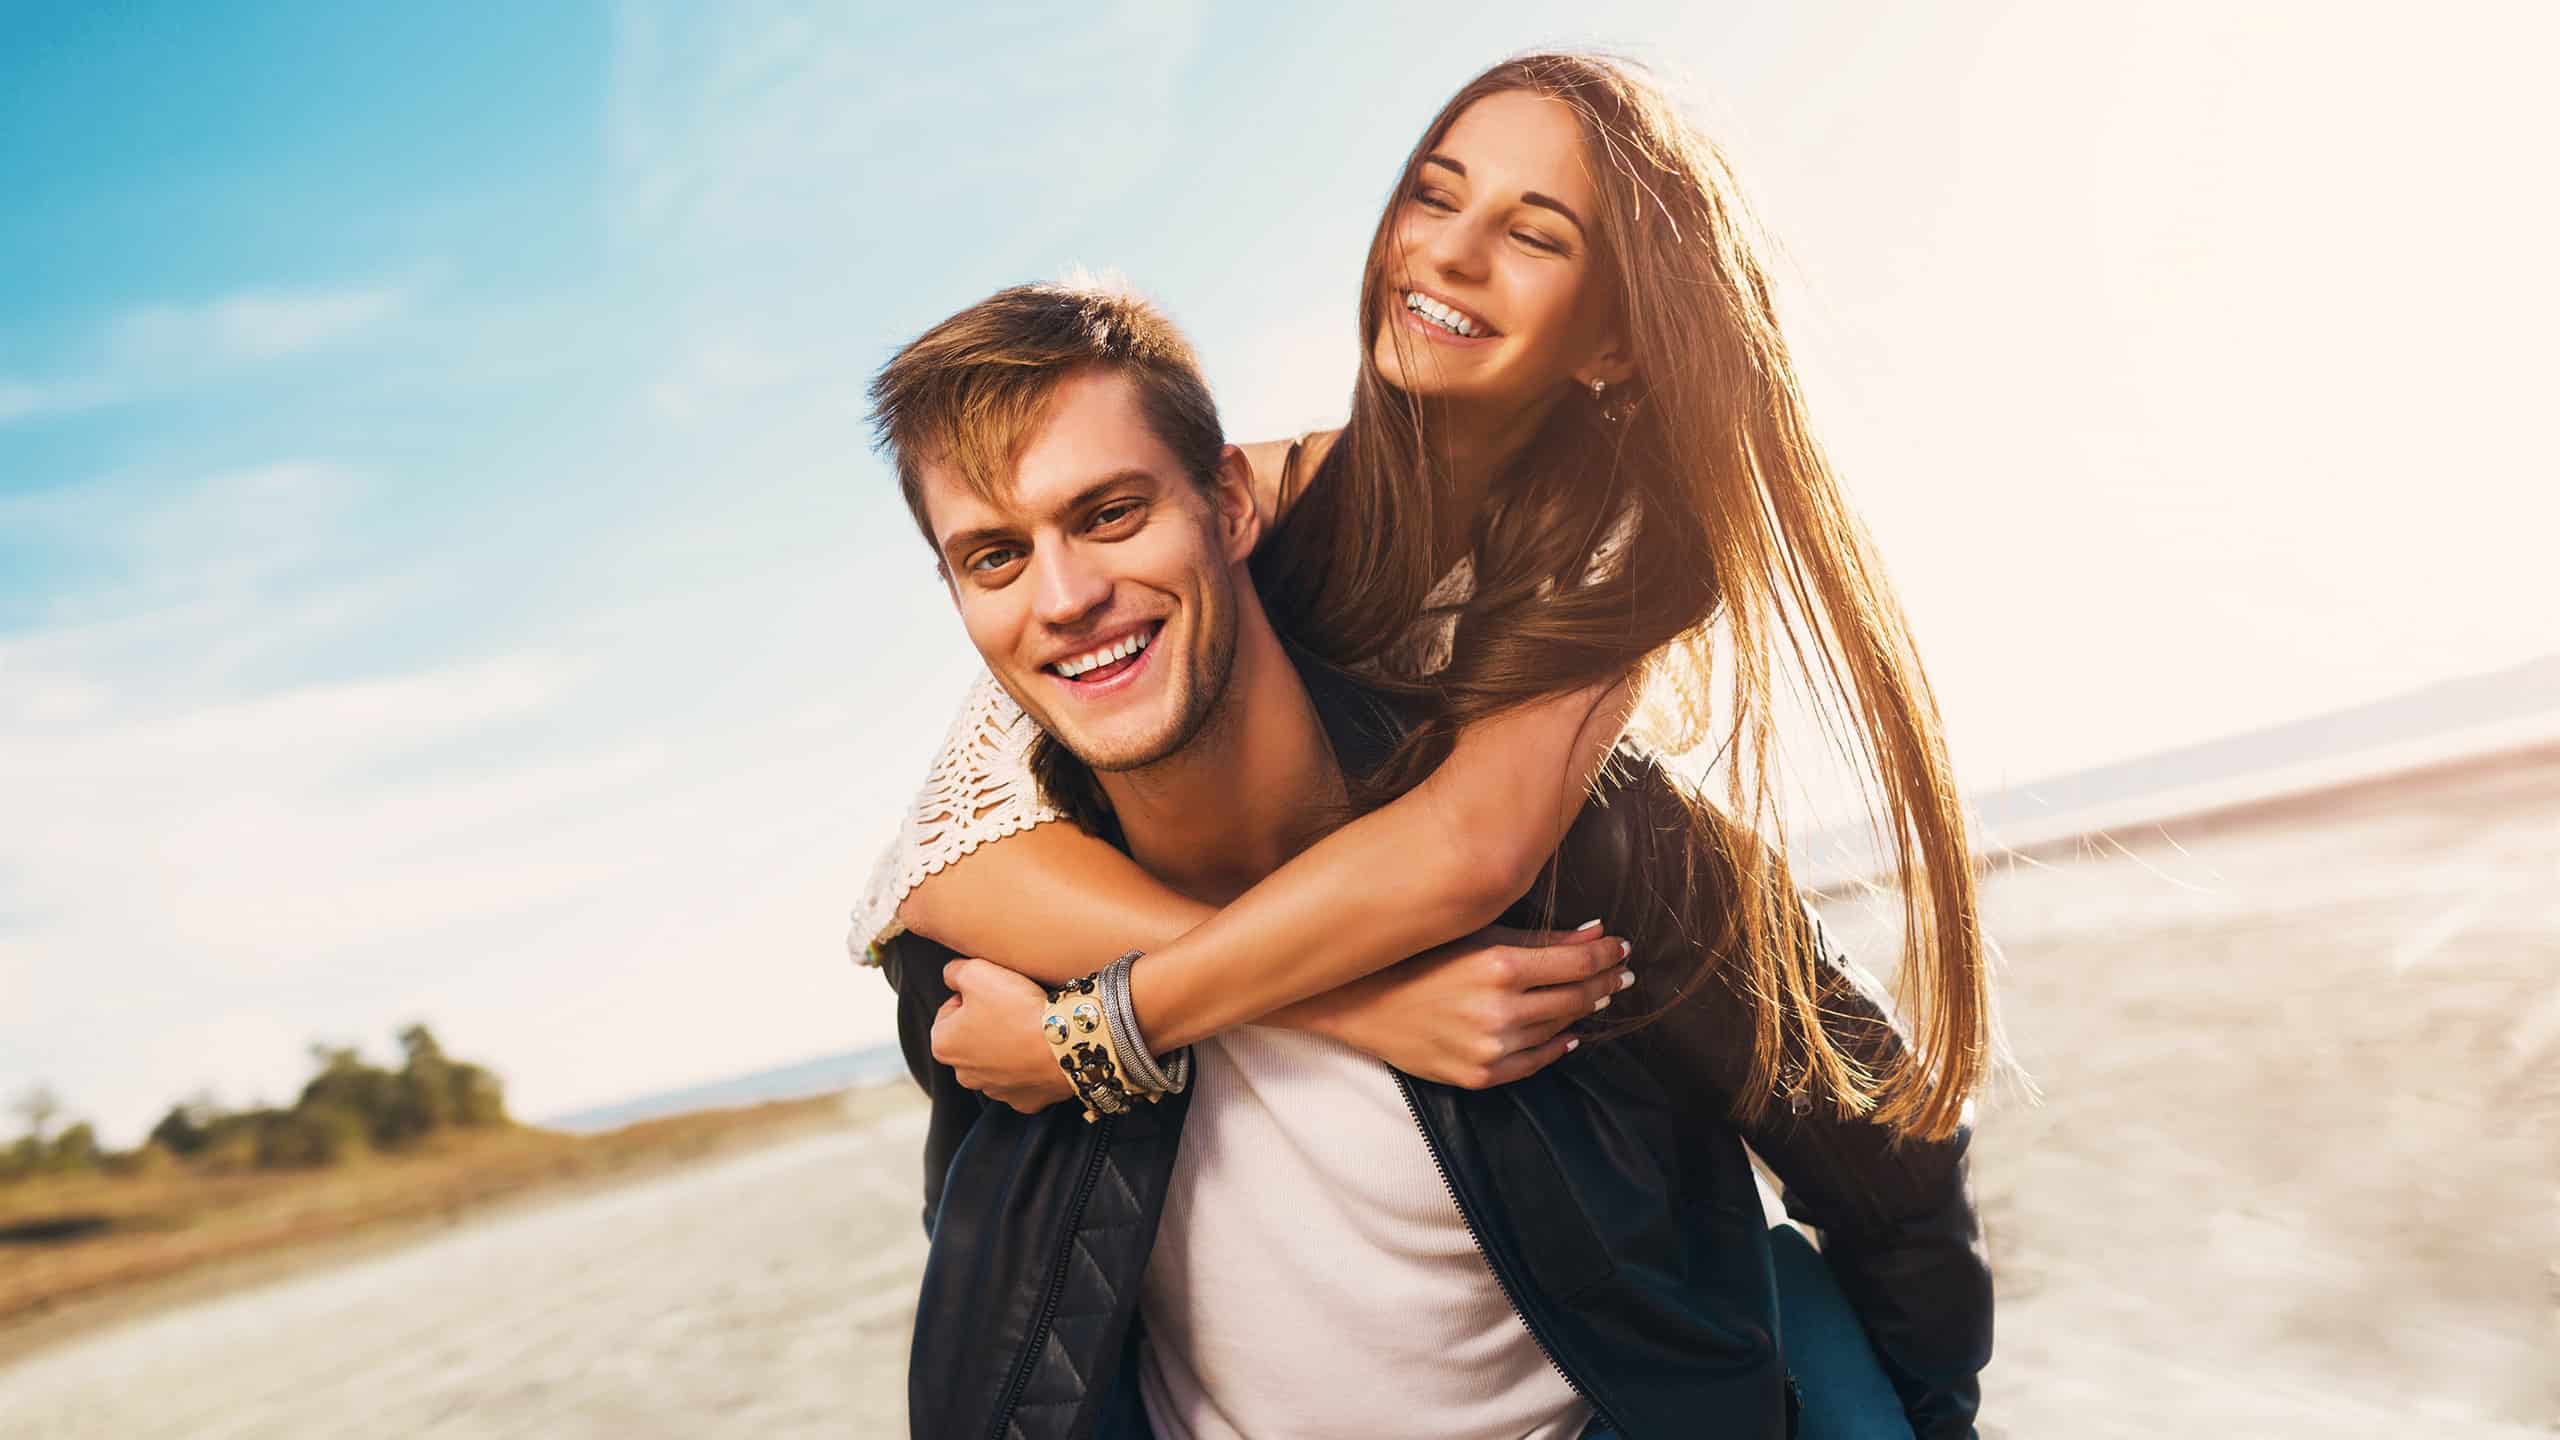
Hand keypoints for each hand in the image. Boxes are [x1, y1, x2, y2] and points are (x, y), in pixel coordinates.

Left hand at [931, 958, 1073, 1113]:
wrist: (1066, 1042)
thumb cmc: (1018, 1009)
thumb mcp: (978, 971)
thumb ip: (955, 971)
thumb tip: (952, 975)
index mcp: (943, 1045)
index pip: (951, 1010)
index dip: (974, 995)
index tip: (995, 993)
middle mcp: (963, 1075)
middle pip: (972, 1039)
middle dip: (988, 1023)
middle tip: (1013, 1008)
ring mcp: (994, 1091)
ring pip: (996, 1060)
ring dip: (1008, 1045)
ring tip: (1028, 1028)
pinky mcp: (1023, 1100)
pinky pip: (1022, 1078)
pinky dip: (1029, 1065)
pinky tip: (1040, 1049)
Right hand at [1307, 923, 1632, 1088]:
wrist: (1363, 1003)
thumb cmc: (1418, 958)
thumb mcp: (1478, 935)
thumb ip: (1541, 938)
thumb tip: (1598, 933)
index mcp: (1499, 966)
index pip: (1577, 963)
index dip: (1607, 956)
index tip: (1623, 949)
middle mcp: (1498, 1010)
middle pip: (1574, 998)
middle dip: (1604, 983)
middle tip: (1622, 974)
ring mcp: (1489, 1047)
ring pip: (1559, 1030)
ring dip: (1583, 1013)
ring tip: (1597, 998)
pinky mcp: (1478, 1075)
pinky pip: (1533, 1063)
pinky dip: (1556, 1047)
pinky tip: (1568, 1035)